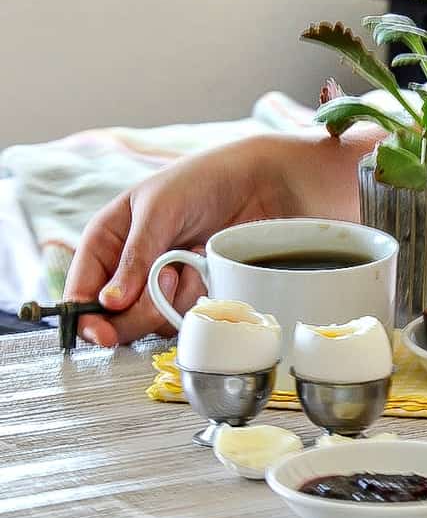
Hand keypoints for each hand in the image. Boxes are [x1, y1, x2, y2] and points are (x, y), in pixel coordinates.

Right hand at [64, 136, 302, 345]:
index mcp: (106, 242)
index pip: (80, 293)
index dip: (87, 320)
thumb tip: (109, 304)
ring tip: (191, 257)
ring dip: (174, 297)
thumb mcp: (159, 210)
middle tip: (168, 275)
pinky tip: (205, 267)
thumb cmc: (201, 182)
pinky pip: (183, 316)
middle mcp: (127, 269)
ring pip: (151, 323)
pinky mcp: (188, 294)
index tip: (105, 335)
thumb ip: (134, 257)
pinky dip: (196, 297)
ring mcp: (158, 285)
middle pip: (114, 320)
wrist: (255, 184)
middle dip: (141, 307)